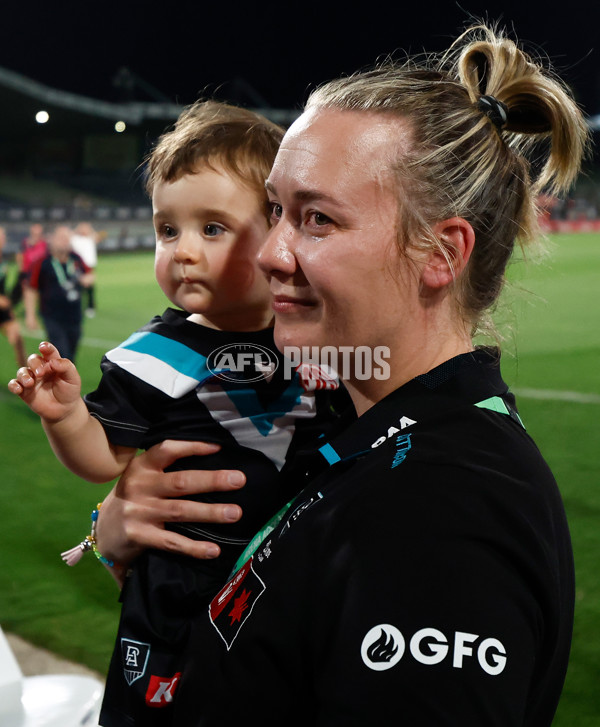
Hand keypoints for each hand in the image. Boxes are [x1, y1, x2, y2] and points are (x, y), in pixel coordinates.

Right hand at [7, 341, 81, 421]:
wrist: (64, 410)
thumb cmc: (69, 391)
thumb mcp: (73, 379)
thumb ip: (66, 367)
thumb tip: (53, 362)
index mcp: (53, 363)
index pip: (48, 351)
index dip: (45, 347)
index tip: (43, 347)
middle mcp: (41, 369)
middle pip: (33, 359)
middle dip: (35, 364)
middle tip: (40, 374)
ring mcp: (32, 380)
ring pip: (22, 371)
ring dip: (24, 375)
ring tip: (30, 383)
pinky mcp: (24, 391)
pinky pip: (14, 384)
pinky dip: (13, 385)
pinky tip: (18, 389)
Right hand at [95, 439, 245, 571]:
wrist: (103, 531)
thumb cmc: (135, 497)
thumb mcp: (143, 477)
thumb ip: (168, 469)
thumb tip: (213, 458)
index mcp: (142, 466)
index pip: (168, 450)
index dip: (193, 447)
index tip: (218, 448)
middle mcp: (139, 487)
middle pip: (181, 482)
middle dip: (213, 481)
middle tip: (239, 480)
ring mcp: (138, 512)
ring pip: (181, 511)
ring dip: (211, 512)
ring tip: (235, 513)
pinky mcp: (138, 536)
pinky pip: (171, 542)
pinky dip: (194, 547)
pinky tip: (214, 550)